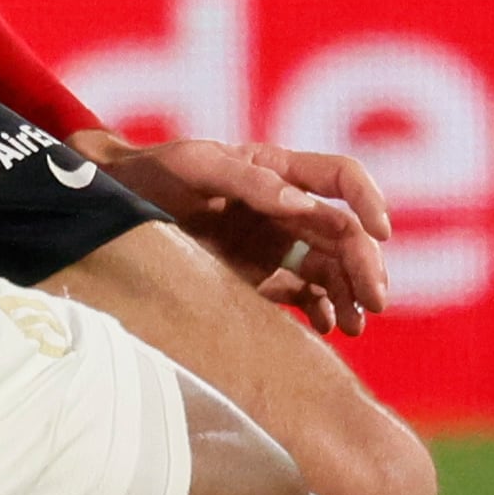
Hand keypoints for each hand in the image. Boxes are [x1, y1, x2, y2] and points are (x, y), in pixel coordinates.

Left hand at [70, 130, 392, 334]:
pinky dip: (325, 312)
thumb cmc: (152, 174)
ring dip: (354, 295)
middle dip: (367, 265)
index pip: (342, 178)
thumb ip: (244, 180)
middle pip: (346, 234)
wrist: (113, 209)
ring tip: (356, 325)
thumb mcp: (192, 165)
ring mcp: (276, 246)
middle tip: (374, 302)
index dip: (369, 200)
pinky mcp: (261, 280)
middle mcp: (286, 209)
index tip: (380, 232)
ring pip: (334, 270)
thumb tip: (298, 205)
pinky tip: (329, 329)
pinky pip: (308, 296)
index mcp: (278, 170)